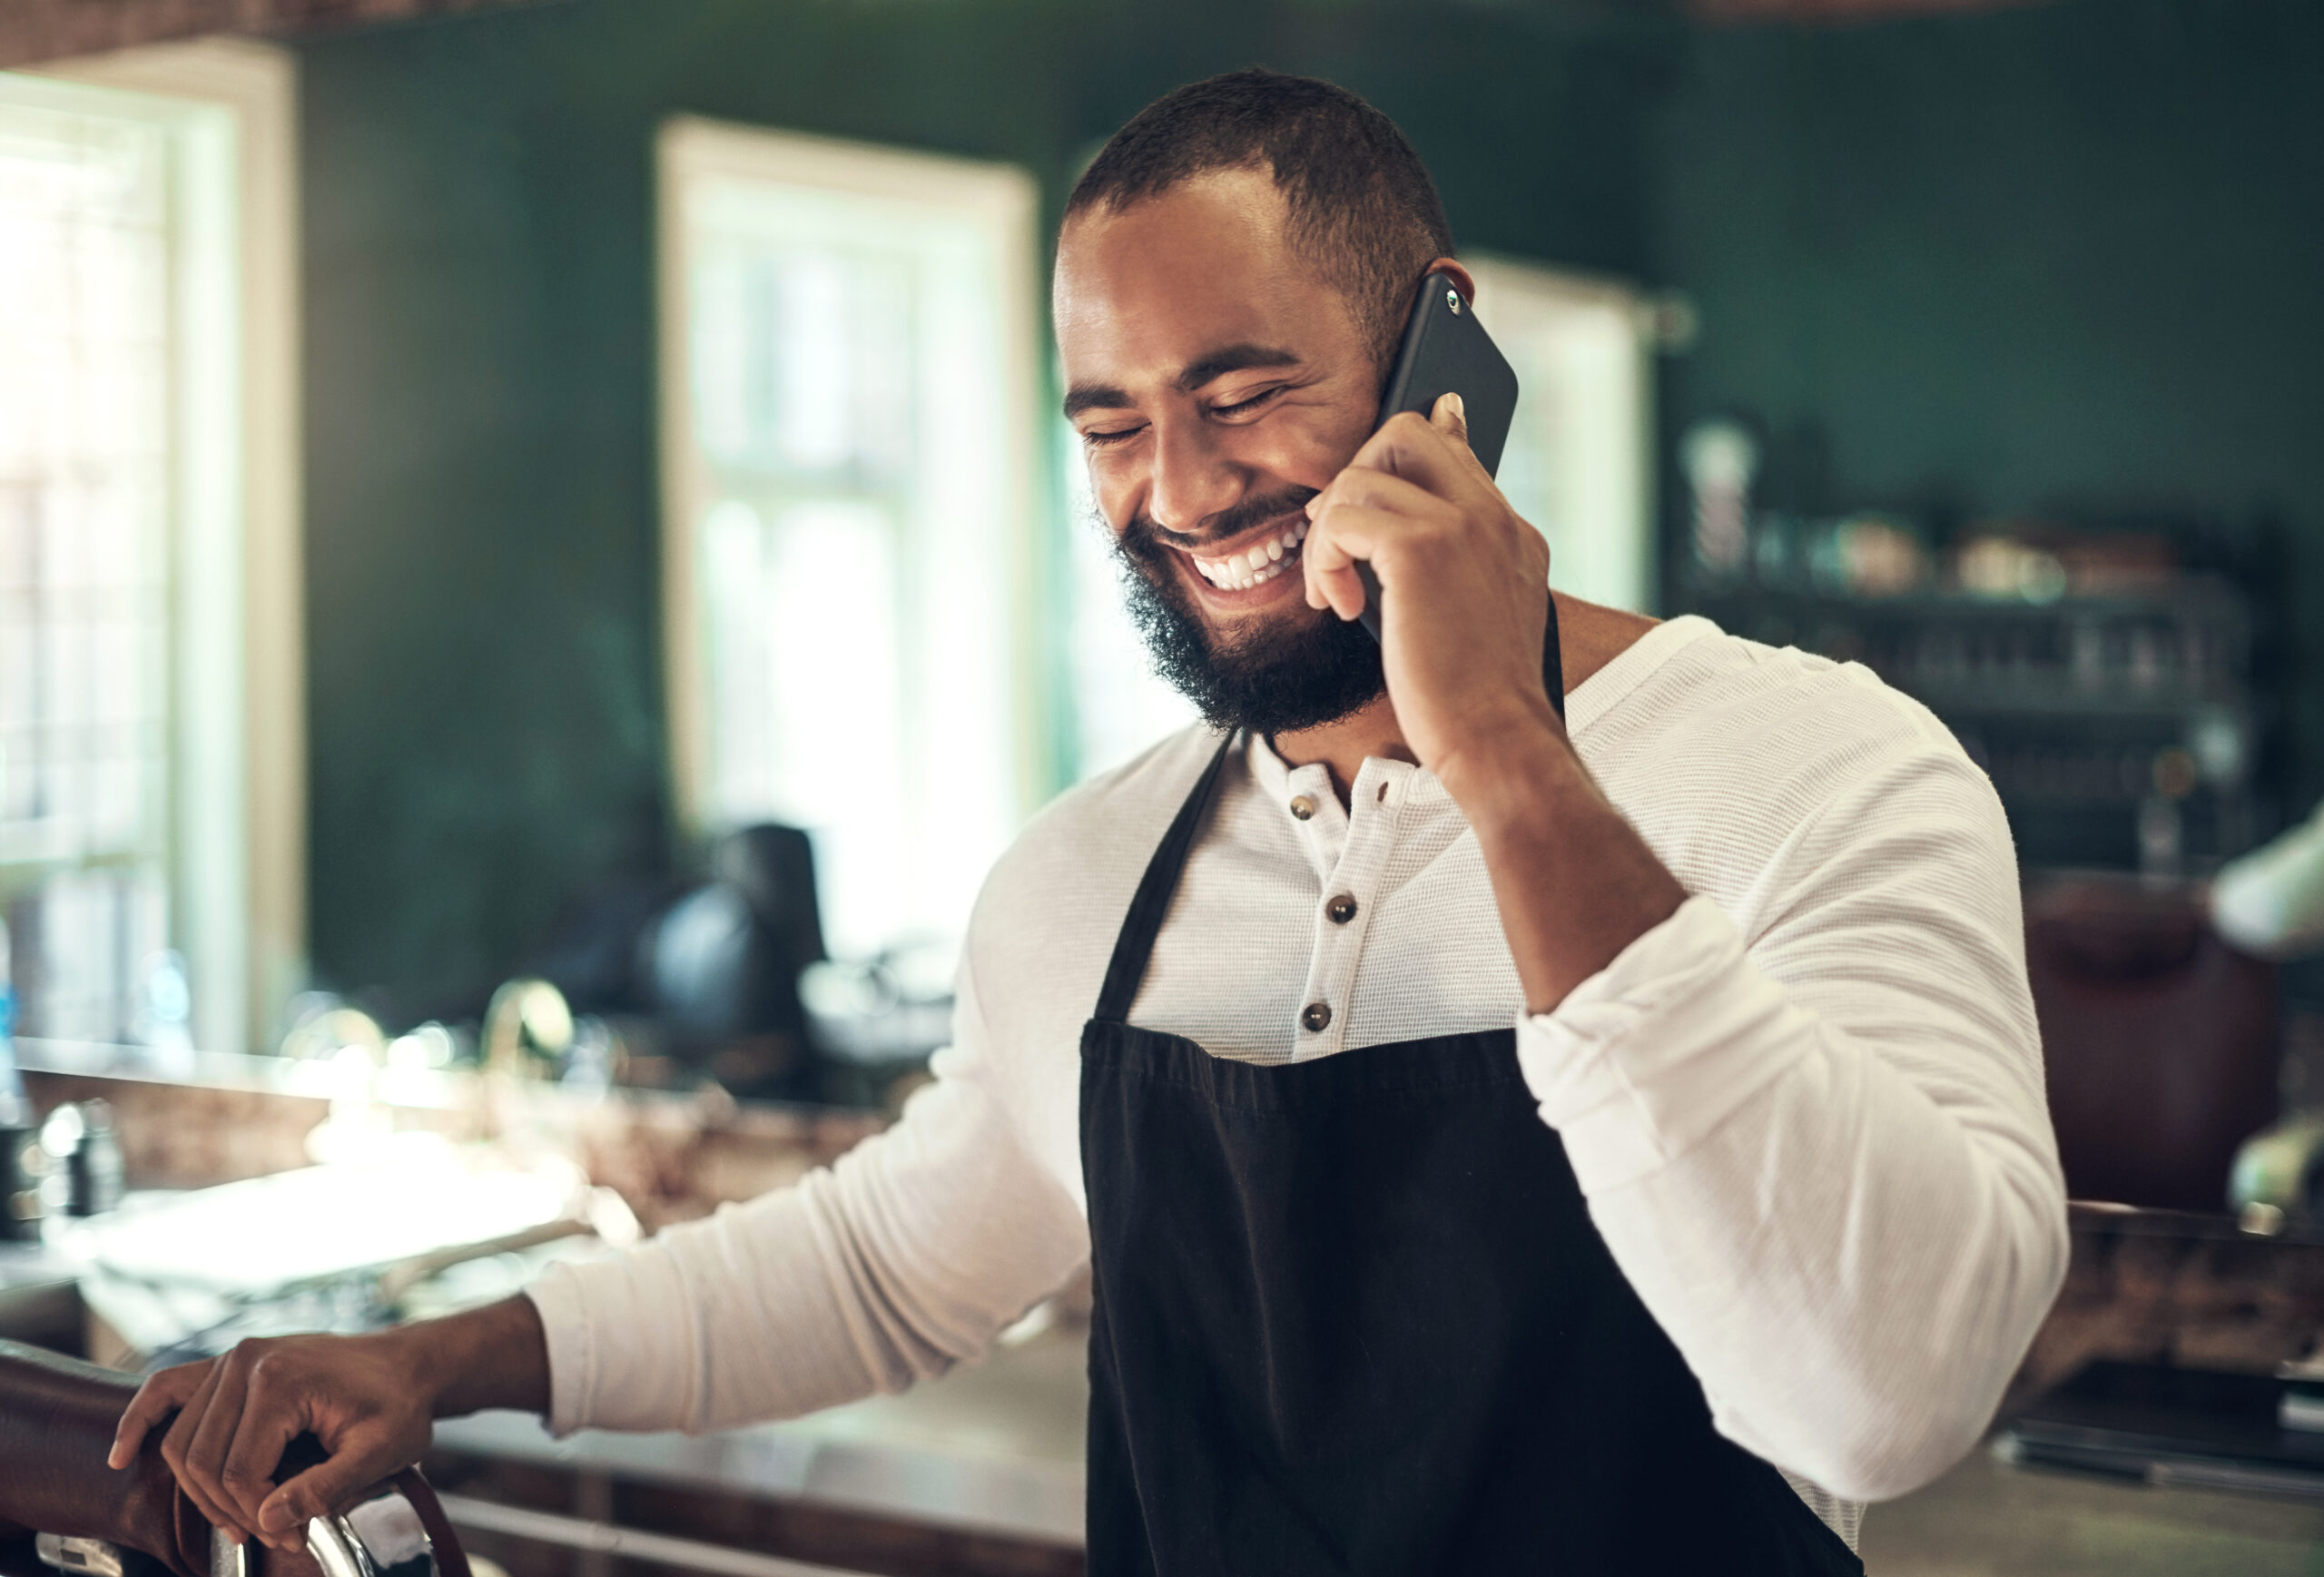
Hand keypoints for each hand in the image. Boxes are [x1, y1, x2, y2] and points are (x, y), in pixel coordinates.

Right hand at [109, 1296, 547, 1552]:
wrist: (407, 1365)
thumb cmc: (400, 1405)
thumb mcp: (381, 1451)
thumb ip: (325, 1488)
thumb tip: (267, 1522)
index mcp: (281, 1379)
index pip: (239, 1470)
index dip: (260, 1515)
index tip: (295, 1537)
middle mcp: (246, 1361)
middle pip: (201, 1460)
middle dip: (230, 1510)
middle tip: (272, 1534)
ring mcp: (233, 1359)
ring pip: (182, 1442)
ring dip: (200, 1490)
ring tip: (239, 1520)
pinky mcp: (228, 1364)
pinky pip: (167, 1389)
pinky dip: (140, 1421)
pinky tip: (123, 1455)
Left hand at [1300, 392, 1558, 784]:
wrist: (1499, 736)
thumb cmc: (1480, 698)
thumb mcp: (1479, 619)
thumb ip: (1453, 571)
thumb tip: (1398, 545)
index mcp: (1510, 531)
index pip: (1451, 451)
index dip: (1394, 465)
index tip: (1362, 501)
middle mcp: (1490, 515)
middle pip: (1405, 433)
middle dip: (1353, 479)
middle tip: (1337, 541)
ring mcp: (1459, 524)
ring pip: (1360, 475)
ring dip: (1328, 534)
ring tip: (1335, 590)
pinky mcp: (1419, 548)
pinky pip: (1342, 518)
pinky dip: (1324, 561)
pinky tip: (1341, 606)